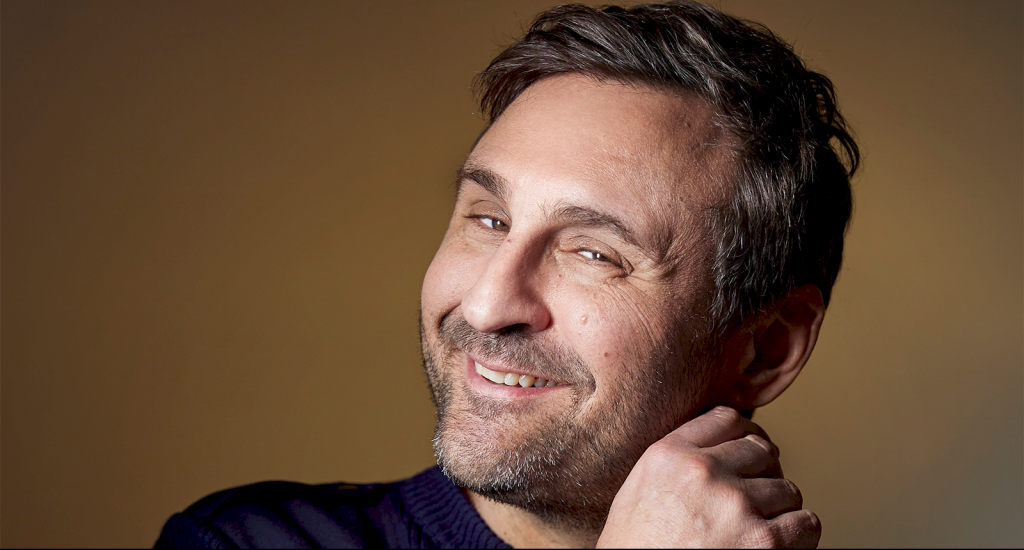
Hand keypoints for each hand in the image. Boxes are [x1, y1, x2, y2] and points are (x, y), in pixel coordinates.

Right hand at [597, 406, 819, 547]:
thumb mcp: (638, 493)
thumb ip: (675, 463)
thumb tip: (718, 450)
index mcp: (669, 456)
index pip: (727, 420)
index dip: (746, 436)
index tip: (751, 455)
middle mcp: (702, 472)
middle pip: (762, 451)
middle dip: (764, 475)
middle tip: (756, 501)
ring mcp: (735, 505)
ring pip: (787, 490)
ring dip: (780, 511)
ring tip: (759, 530)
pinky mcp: (763, 542)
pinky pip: (806, 524)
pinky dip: (799, 537)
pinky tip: (780, 546)